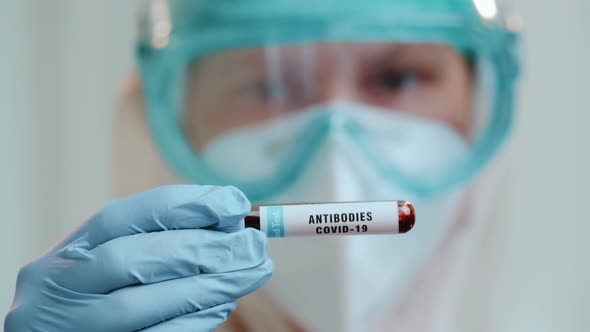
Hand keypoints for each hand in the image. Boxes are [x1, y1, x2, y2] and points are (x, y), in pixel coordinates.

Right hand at [4, 185, 272, 331]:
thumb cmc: (98, 302)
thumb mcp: (111, 265)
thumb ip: (158, 243)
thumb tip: (230, 226)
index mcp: (65, 254)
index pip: (120, 217)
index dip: (180, 206)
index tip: (235, 204)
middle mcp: (58, 288)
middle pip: (127, 259)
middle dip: (198, 247)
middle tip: (252, 245)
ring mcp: (73, 328)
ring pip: (136, 304)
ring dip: (204, 285)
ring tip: (252, 272)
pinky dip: (190, 321)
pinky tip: (222, 306)